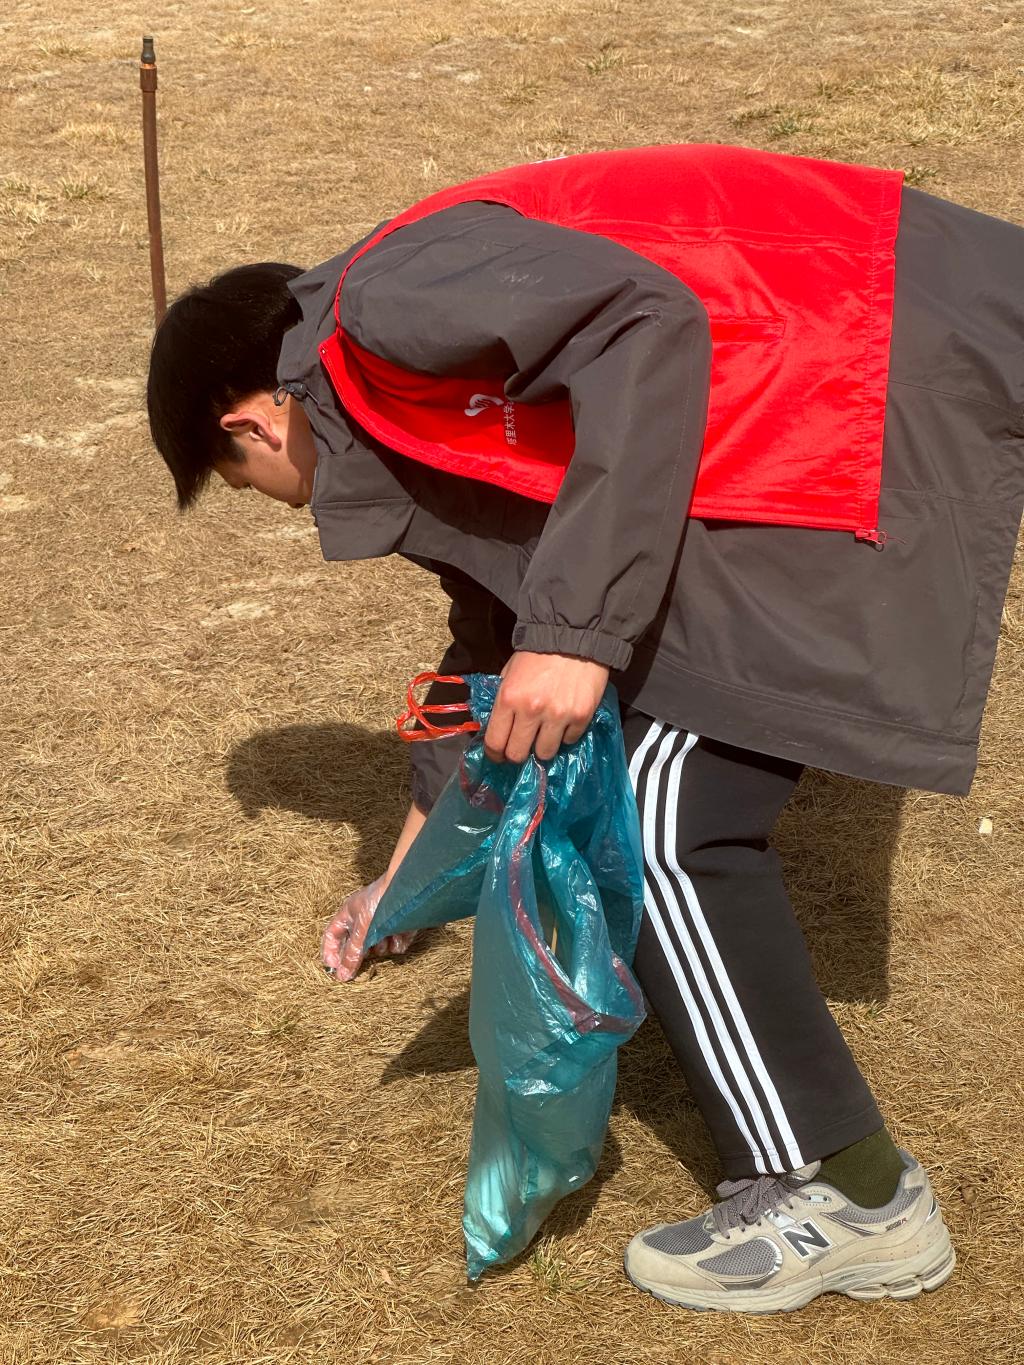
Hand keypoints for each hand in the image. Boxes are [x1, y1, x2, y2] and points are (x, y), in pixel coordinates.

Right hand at [320, 877, 417, 981]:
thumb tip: (341, 975)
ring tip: (386, 935)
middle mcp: (364, 921)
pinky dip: (398, 942)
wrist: (410, 888)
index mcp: (349, 915)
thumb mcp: (363, 927)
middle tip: (366, 957)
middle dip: (363, 952)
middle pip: (357, 947)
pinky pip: (396, 946)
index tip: (334, 969)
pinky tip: (401, 932)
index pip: (332, 936)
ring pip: (378, 949)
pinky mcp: (400, 929)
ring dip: (382, 946)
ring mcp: (382, 925)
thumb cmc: (381, 898)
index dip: (331, 952)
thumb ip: (352, 951)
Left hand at [484, 651, 609, 763]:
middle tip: (522, 747)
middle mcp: (531, 711)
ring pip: (544, 754)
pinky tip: (564, 720)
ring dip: (542, 746)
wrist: (575, 636)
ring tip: (545, 734)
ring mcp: (558, 716)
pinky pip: (568, 741)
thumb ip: (503, 699)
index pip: (495, 742)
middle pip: (517, 754)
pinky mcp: (580, 717)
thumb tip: (499, 726)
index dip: (495, 754)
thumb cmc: (538, 653)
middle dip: (517, 754)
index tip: (498, 755)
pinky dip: (565, 735)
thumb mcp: (510, 671)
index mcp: (509, 698)